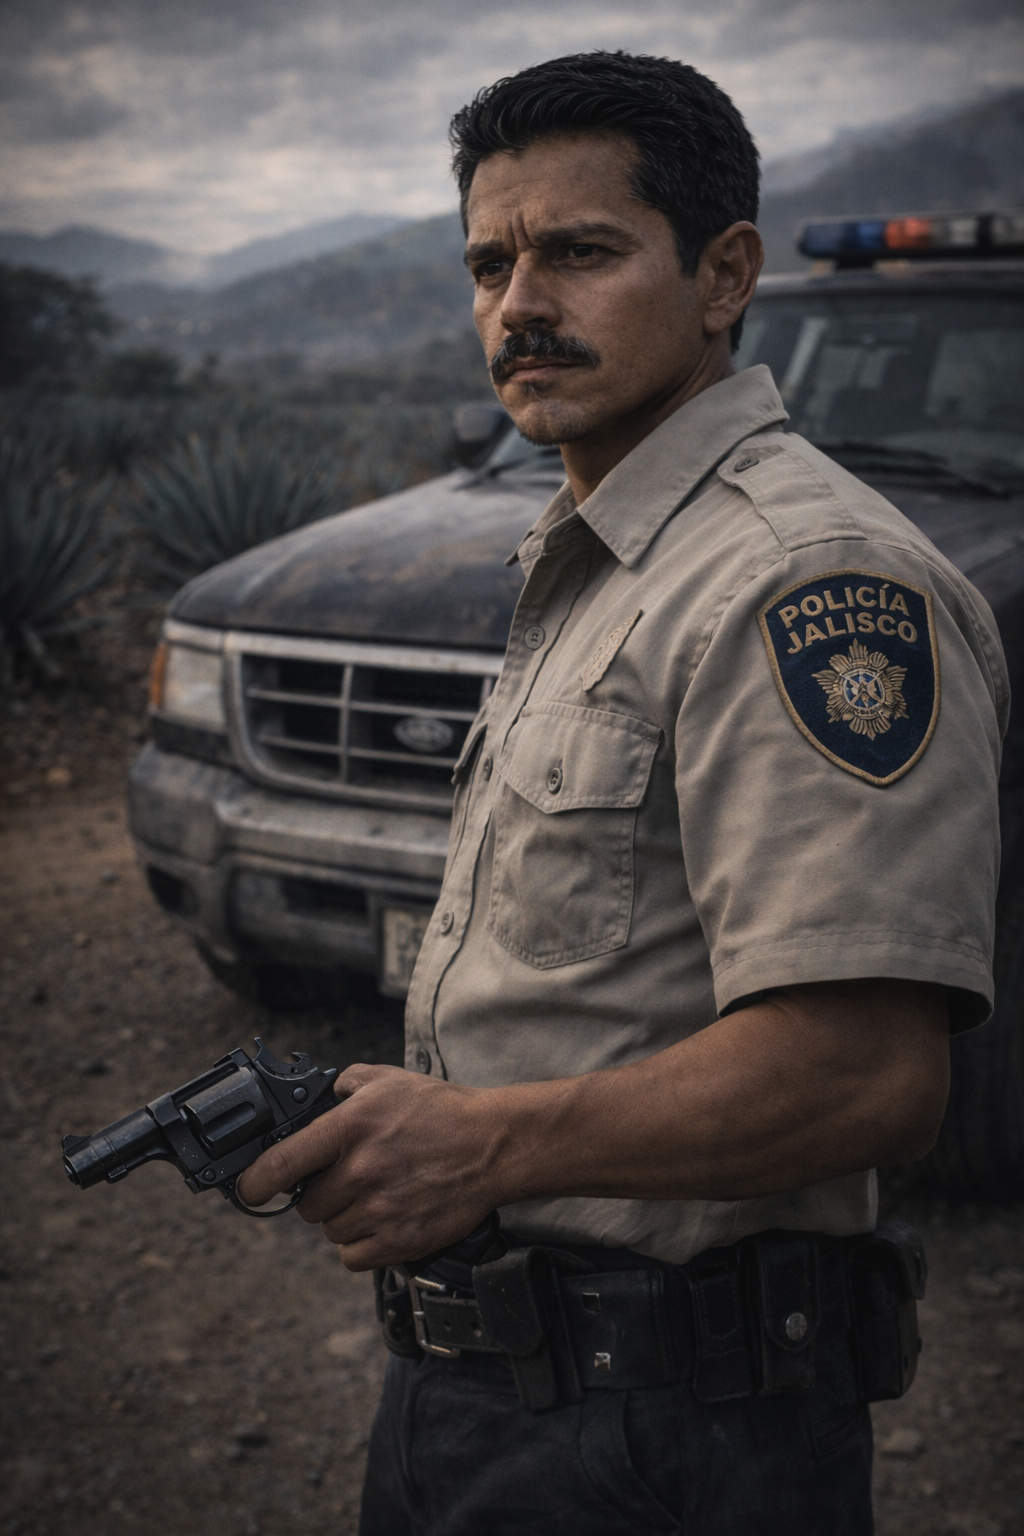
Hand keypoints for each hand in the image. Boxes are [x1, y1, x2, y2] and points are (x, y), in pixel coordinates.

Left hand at [235, 1064, 503, 1269]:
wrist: (492, 1144)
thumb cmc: (442, 1111)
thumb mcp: (389, 1080)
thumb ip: (345, 1084)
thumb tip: (318, 1094)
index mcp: (350, 1128)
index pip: (280, 1164)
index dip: (255, 1183)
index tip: (249, 1190)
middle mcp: (360, 1170)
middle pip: (307, 1205)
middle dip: (321, 1194)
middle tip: (347, 1180)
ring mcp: (380, 1209)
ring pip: (331, 1231)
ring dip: (344, 1218)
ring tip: (374, 1196)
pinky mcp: (400, 1240)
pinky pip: (353, 1256)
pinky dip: (361, 1244)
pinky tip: (380, 1221)